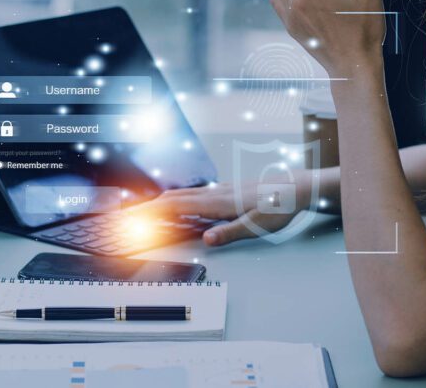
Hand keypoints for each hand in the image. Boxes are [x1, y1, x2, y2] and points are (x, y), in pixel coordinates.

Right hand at [142, 180, 309, 246]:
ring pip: (184, 193)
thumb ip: (230, 232)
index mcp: (218, 202)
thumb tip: (206, 239)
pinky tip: (180, 206)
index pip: (177, 205)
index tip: (133, 216)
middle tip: (130, 216)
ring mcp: (220, 190)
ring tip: (147, 212)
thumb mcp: (257, 225)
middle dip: (150, 205)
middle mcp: (216, 193)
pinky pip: (195, 194)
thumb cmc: (279, 206)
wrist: (296, 187)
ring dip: (163, 201)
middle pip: (175, 196)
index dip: (152, 210)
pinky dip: (179, 200)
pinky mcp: (226, 191)